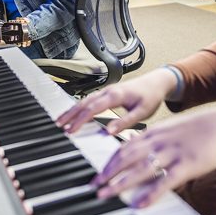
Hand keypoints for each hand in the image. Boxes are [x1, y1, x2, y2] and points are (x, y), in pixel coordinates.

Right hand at [56, 68, 176, 134]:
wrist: (157, 83)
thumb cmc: (151, 97)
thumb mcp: (142, 112)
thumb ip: (125, 122)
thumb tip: (109, 131)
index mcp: (116, 95)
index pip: (93, 108)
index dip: (80, 120)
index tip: (71, 130)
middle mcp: (108, 91)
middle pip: (84, 102)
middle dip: (70, 114)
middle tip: (58, 126)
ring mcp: (106, 91)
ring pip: (84, 100)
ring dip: (72, 110)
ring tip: (61, 121)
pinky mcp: (107, 93)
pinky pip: (89, 99)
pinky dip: (79, 106)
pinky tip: (73, 113)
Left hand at [92, 107, 215, 207]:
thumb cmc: (195, 130)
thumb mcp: (168, 128)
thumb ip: (149, 137)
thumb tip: (131, 143)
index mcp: (153, 132)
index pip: (124, 147)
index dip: (109, 161)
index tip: (97, 173)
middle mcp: (159, 142)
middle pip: (127, 157)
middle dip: (108, 172)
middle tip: (94, 185)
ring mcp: (172, 153)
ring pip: (140, 169)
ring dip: (121, 183)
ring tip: (107, 194)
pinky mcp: (186, 166)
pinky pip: (165, 181)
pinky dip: (151, 193)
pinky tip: (140, 204)